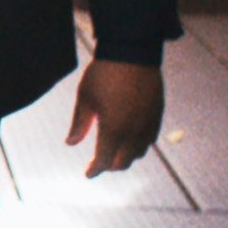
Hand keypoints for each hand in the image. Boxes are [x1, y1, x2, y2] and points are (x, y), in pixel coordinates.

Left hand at [65, 58, 164, 177]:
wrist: (132, 52)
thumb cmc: (103, 74)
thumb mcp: (85, 98)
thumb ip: (79, 124)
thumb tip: (70, 143)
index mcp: (113, 129)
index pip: (104, 160)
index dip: (95, 170)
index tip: (88, 174)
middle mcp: (133, 131)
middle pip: (123, 162)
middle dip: (110, 166)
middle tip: (99, 164)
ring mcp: (148, 123)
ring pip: (139, 153)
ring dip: (126, 157)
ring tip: (114, 153)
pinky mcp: (157, 114)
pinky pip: (150, 139)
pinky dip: (140, 146)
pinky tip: (131, 141)